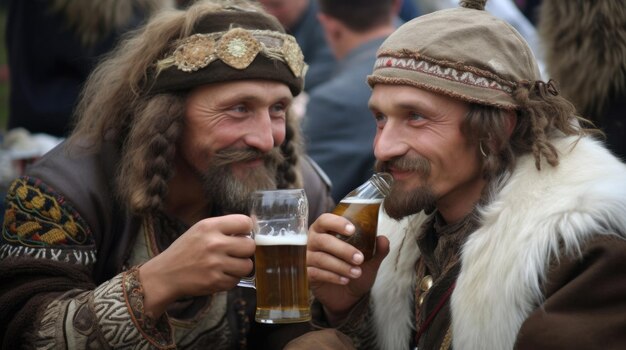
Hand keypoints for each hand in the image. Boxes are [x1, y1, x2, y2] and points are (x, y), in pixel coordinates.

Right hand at [139, 214, 254, 316]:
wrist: (165, 275)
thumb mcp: (200, 230)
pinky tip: (219, 275)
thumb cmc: (185, 250)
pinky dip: (230, 279)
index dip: (247, 230)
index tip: (242, 235)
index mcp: (209, 226)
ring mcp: (215, 264)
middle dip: (245, 250)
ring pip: (247, 266)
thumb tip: (252, 223)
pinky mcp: (215, 281)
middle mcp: (214, 243)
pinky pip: (236, 280)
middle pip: (250, 246)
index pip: (245, 222)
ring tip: (228, 265)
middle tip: (235, 253)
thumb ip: (224, 227)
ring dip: (240, 267)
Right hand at [306, 213, 388, 324]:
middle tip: (360, 258)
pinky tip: (345, 280)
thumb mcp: (369, 260)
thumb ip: (377, 249)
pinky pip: (316, 273)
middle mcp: (313, 241)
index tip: (352, 230)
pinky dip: (332, 276)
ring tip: (357, 273)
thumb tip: (383, 239)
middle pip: (323, 240)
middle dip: (343, 249)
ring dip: (341, 266)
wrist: (347, 295)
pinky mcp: (307, 274)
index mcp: (325, 230)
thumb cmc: (354, 268)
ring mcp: (308, 258)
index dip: (337, 223)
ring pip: (321, 258)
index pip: (325, 220)